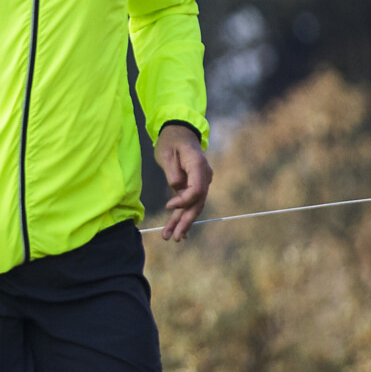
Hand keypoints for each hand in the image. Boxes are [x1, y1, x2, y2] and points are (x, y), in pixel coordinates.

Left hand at [154, 123, 213, 241]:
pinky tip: (180, 232)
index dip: (184, 201)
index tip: (168, 206)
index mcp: (198, 166)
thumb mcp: (166, 153)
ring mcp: (201, 182)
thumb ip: (173, 172)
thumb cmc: (171, 141)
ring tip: (171, 237)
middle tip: (176, 237)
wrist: (180, 133)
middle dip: (186, 221)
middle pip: (197, 203)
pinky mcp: (194, 186)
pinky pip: (190, 203)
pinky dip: (184, 217)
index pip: (196, 190)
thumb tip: (177, 188)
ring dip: (183, 222)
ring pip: (194, 206)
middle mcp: (204, 176)